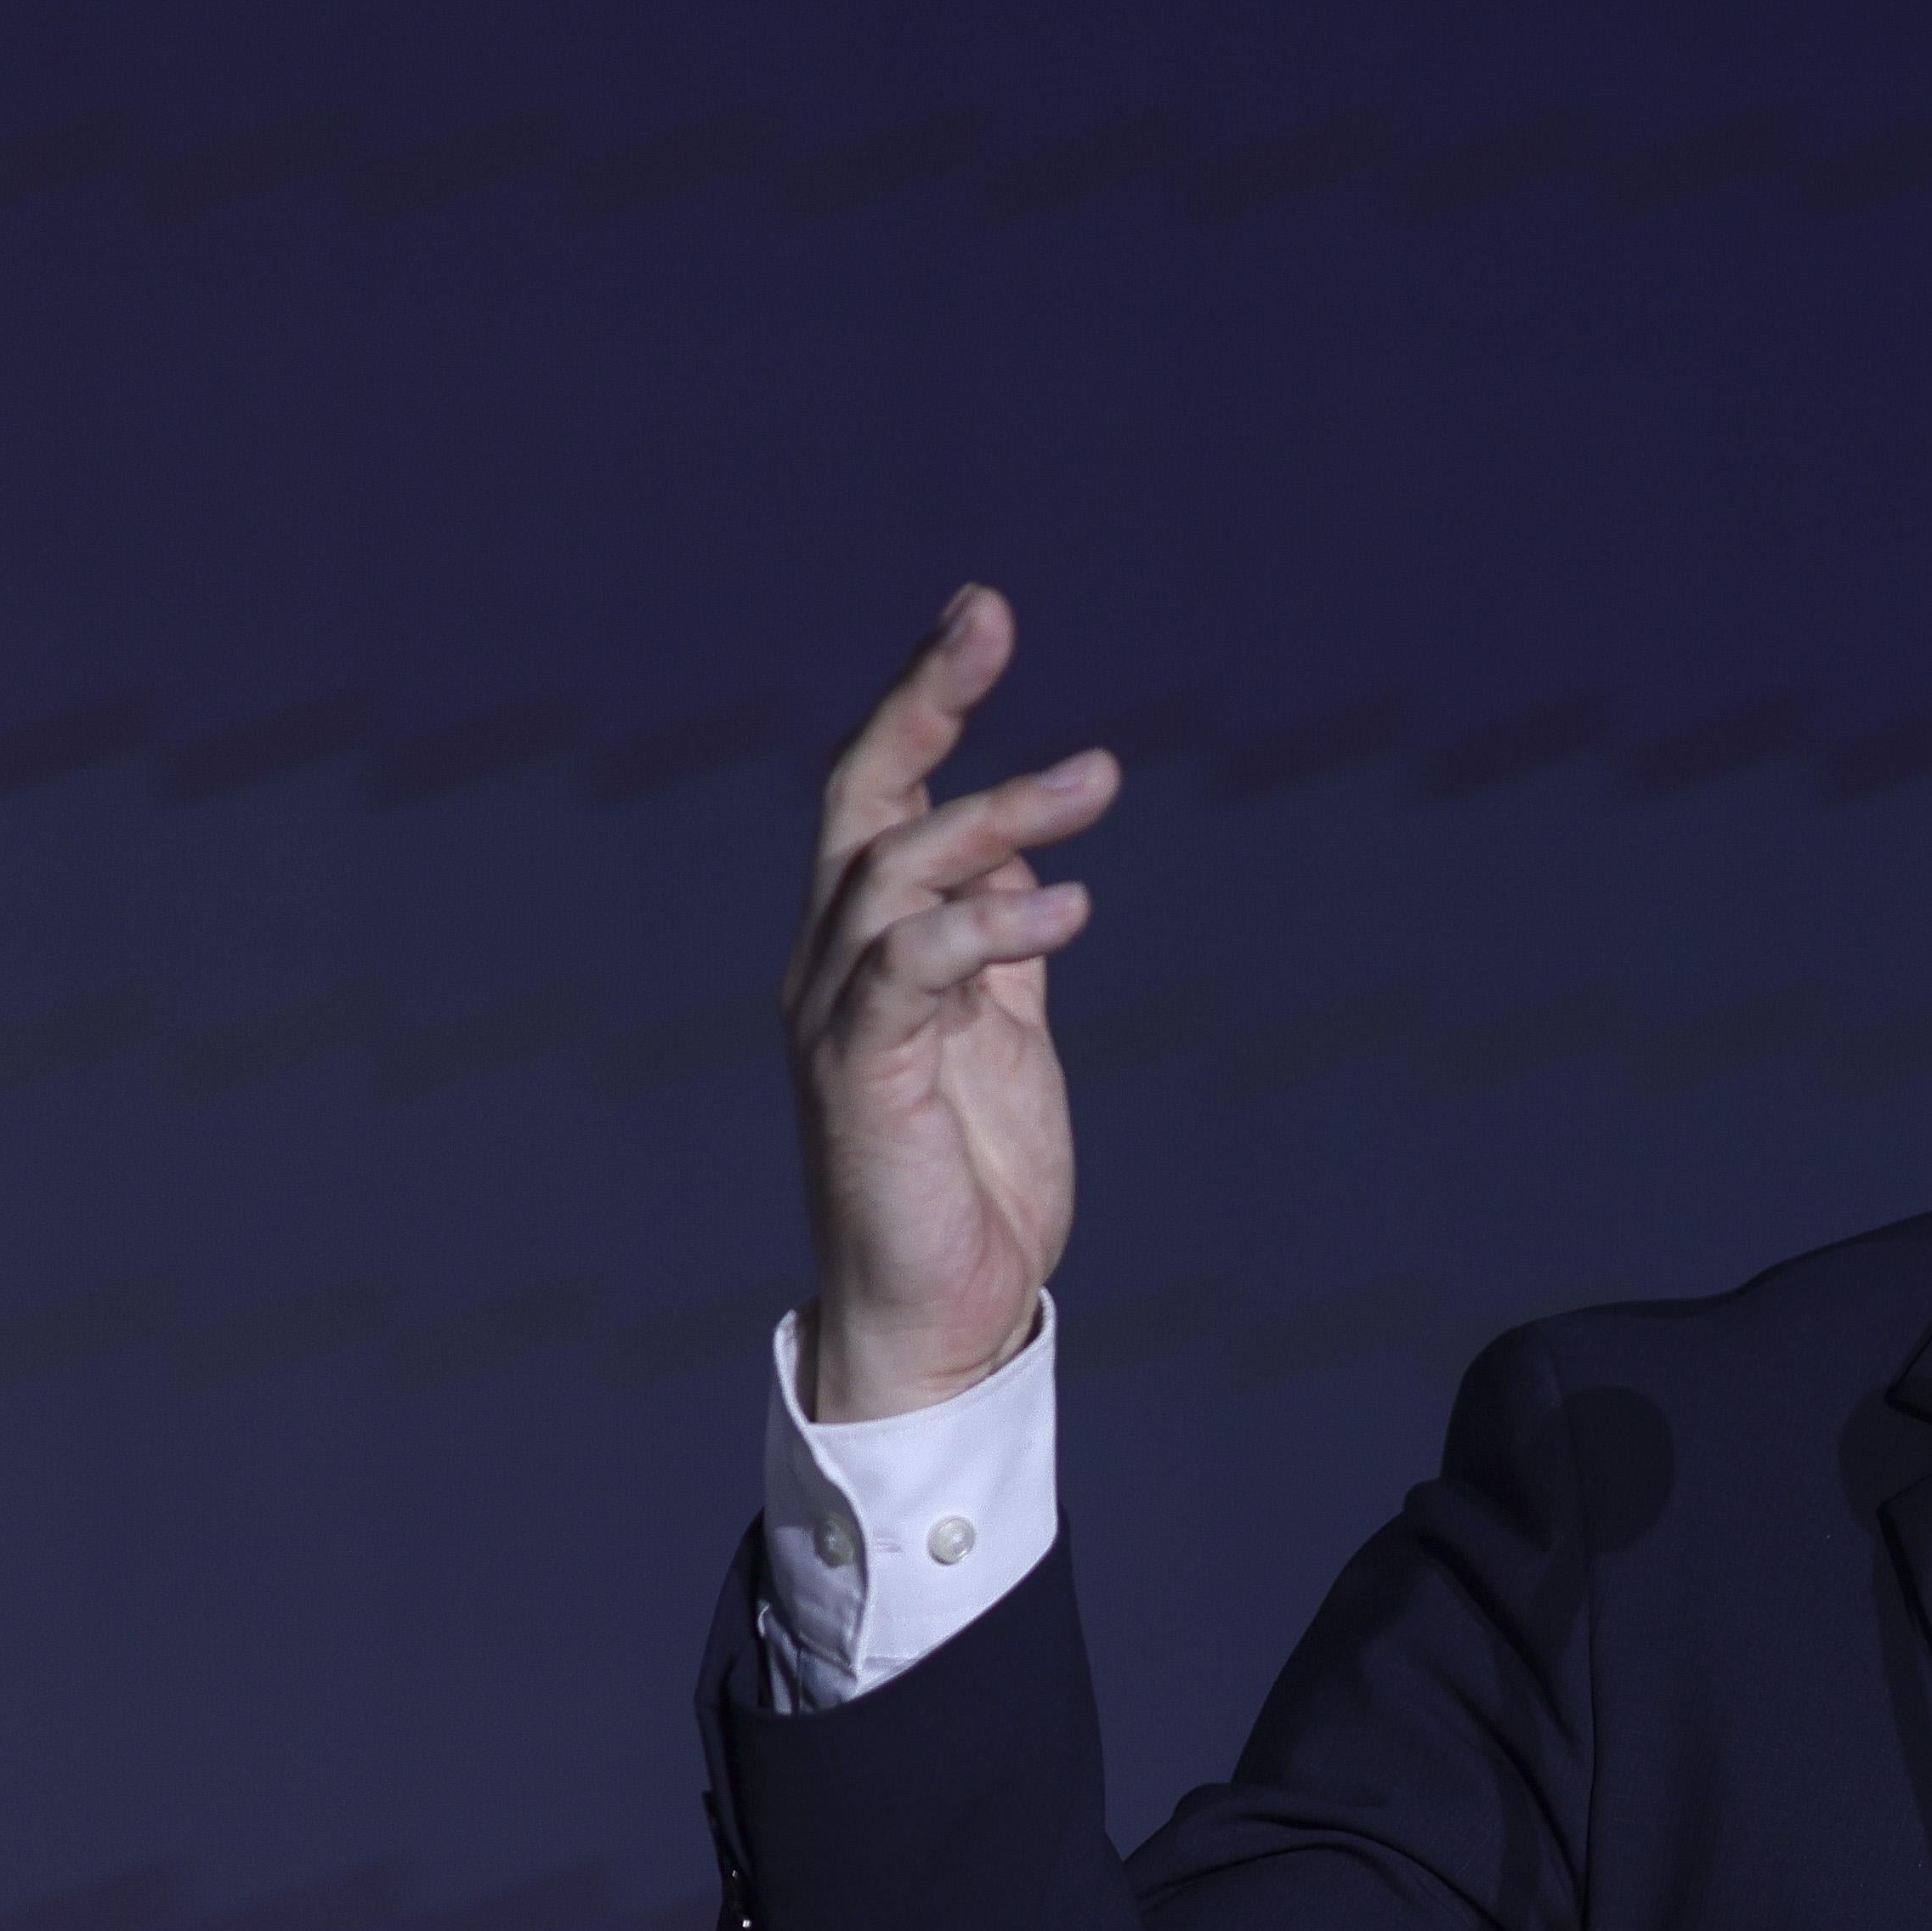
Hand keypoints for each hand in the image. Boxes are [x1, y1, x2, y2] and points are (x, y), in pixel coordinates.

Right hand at [783, 587, 1121, 1421]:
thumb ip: (1004, 947)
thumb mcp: (1006, 1034)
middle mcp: (834, 966)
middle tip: (988, 620)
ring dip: (997, 815)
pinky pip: (912, 971)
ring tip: (1097, 778)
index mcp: (868, 948)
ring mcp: (838, 1018)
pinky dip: (988, 926)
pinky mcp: (861, 1076)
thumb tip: (1030, 864)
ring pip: (893, 873)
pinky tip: (1069, 907)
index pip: (883, 798)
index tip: (977, 616)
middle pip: (863, 803)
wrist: (942, 1314)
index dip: (924, 704)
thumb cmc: (970, 1179)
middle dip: (923, 703)